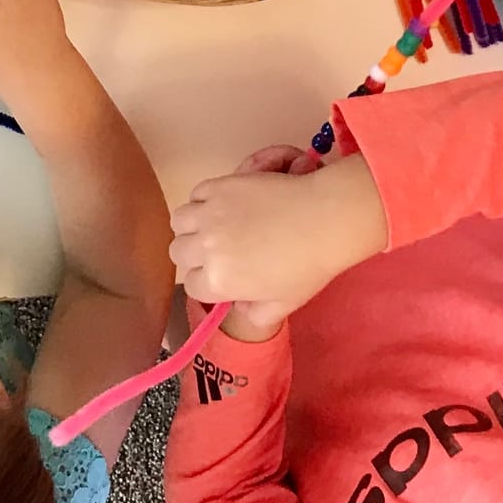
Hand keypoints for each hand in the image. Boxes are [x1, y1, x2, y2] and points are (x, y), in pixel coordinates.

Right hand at [168, 153, 384, 336]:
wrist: (325, 218)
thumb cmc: (309, 266)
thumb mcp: (284, 305)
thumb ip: (256, 315)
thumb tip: (239, 306)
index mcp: (219, 281)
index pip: (192, 286)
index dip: (207, 283)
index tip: (222, 277)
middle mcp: (206, 247)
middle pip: (178, 252)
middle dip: (193, 255)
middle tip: (215, 251)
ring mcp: (210, 213)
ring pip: (179, 221)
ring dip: (191, 226)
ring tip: (211, 226)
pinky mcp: (220, 186)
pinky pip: (196, 193)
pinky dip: (202, 200)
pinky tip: (220, 205)